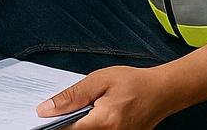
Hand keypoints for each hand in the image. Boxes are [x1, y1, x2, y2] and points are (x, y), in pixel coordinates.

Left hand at [37, 66, 182, 128]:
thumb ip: (71, 96)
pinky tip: (92, 117)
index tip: (45, 118)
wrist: (162, 92)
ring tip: (83, 112)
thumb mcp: (99, 80)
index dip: (54, 124)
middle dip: (67, 124)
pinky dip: (90, 127)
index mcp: (104, 122)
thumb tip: (46, 109)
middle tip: (67, 110)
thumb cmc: (135, 83)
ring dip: (79, 126)